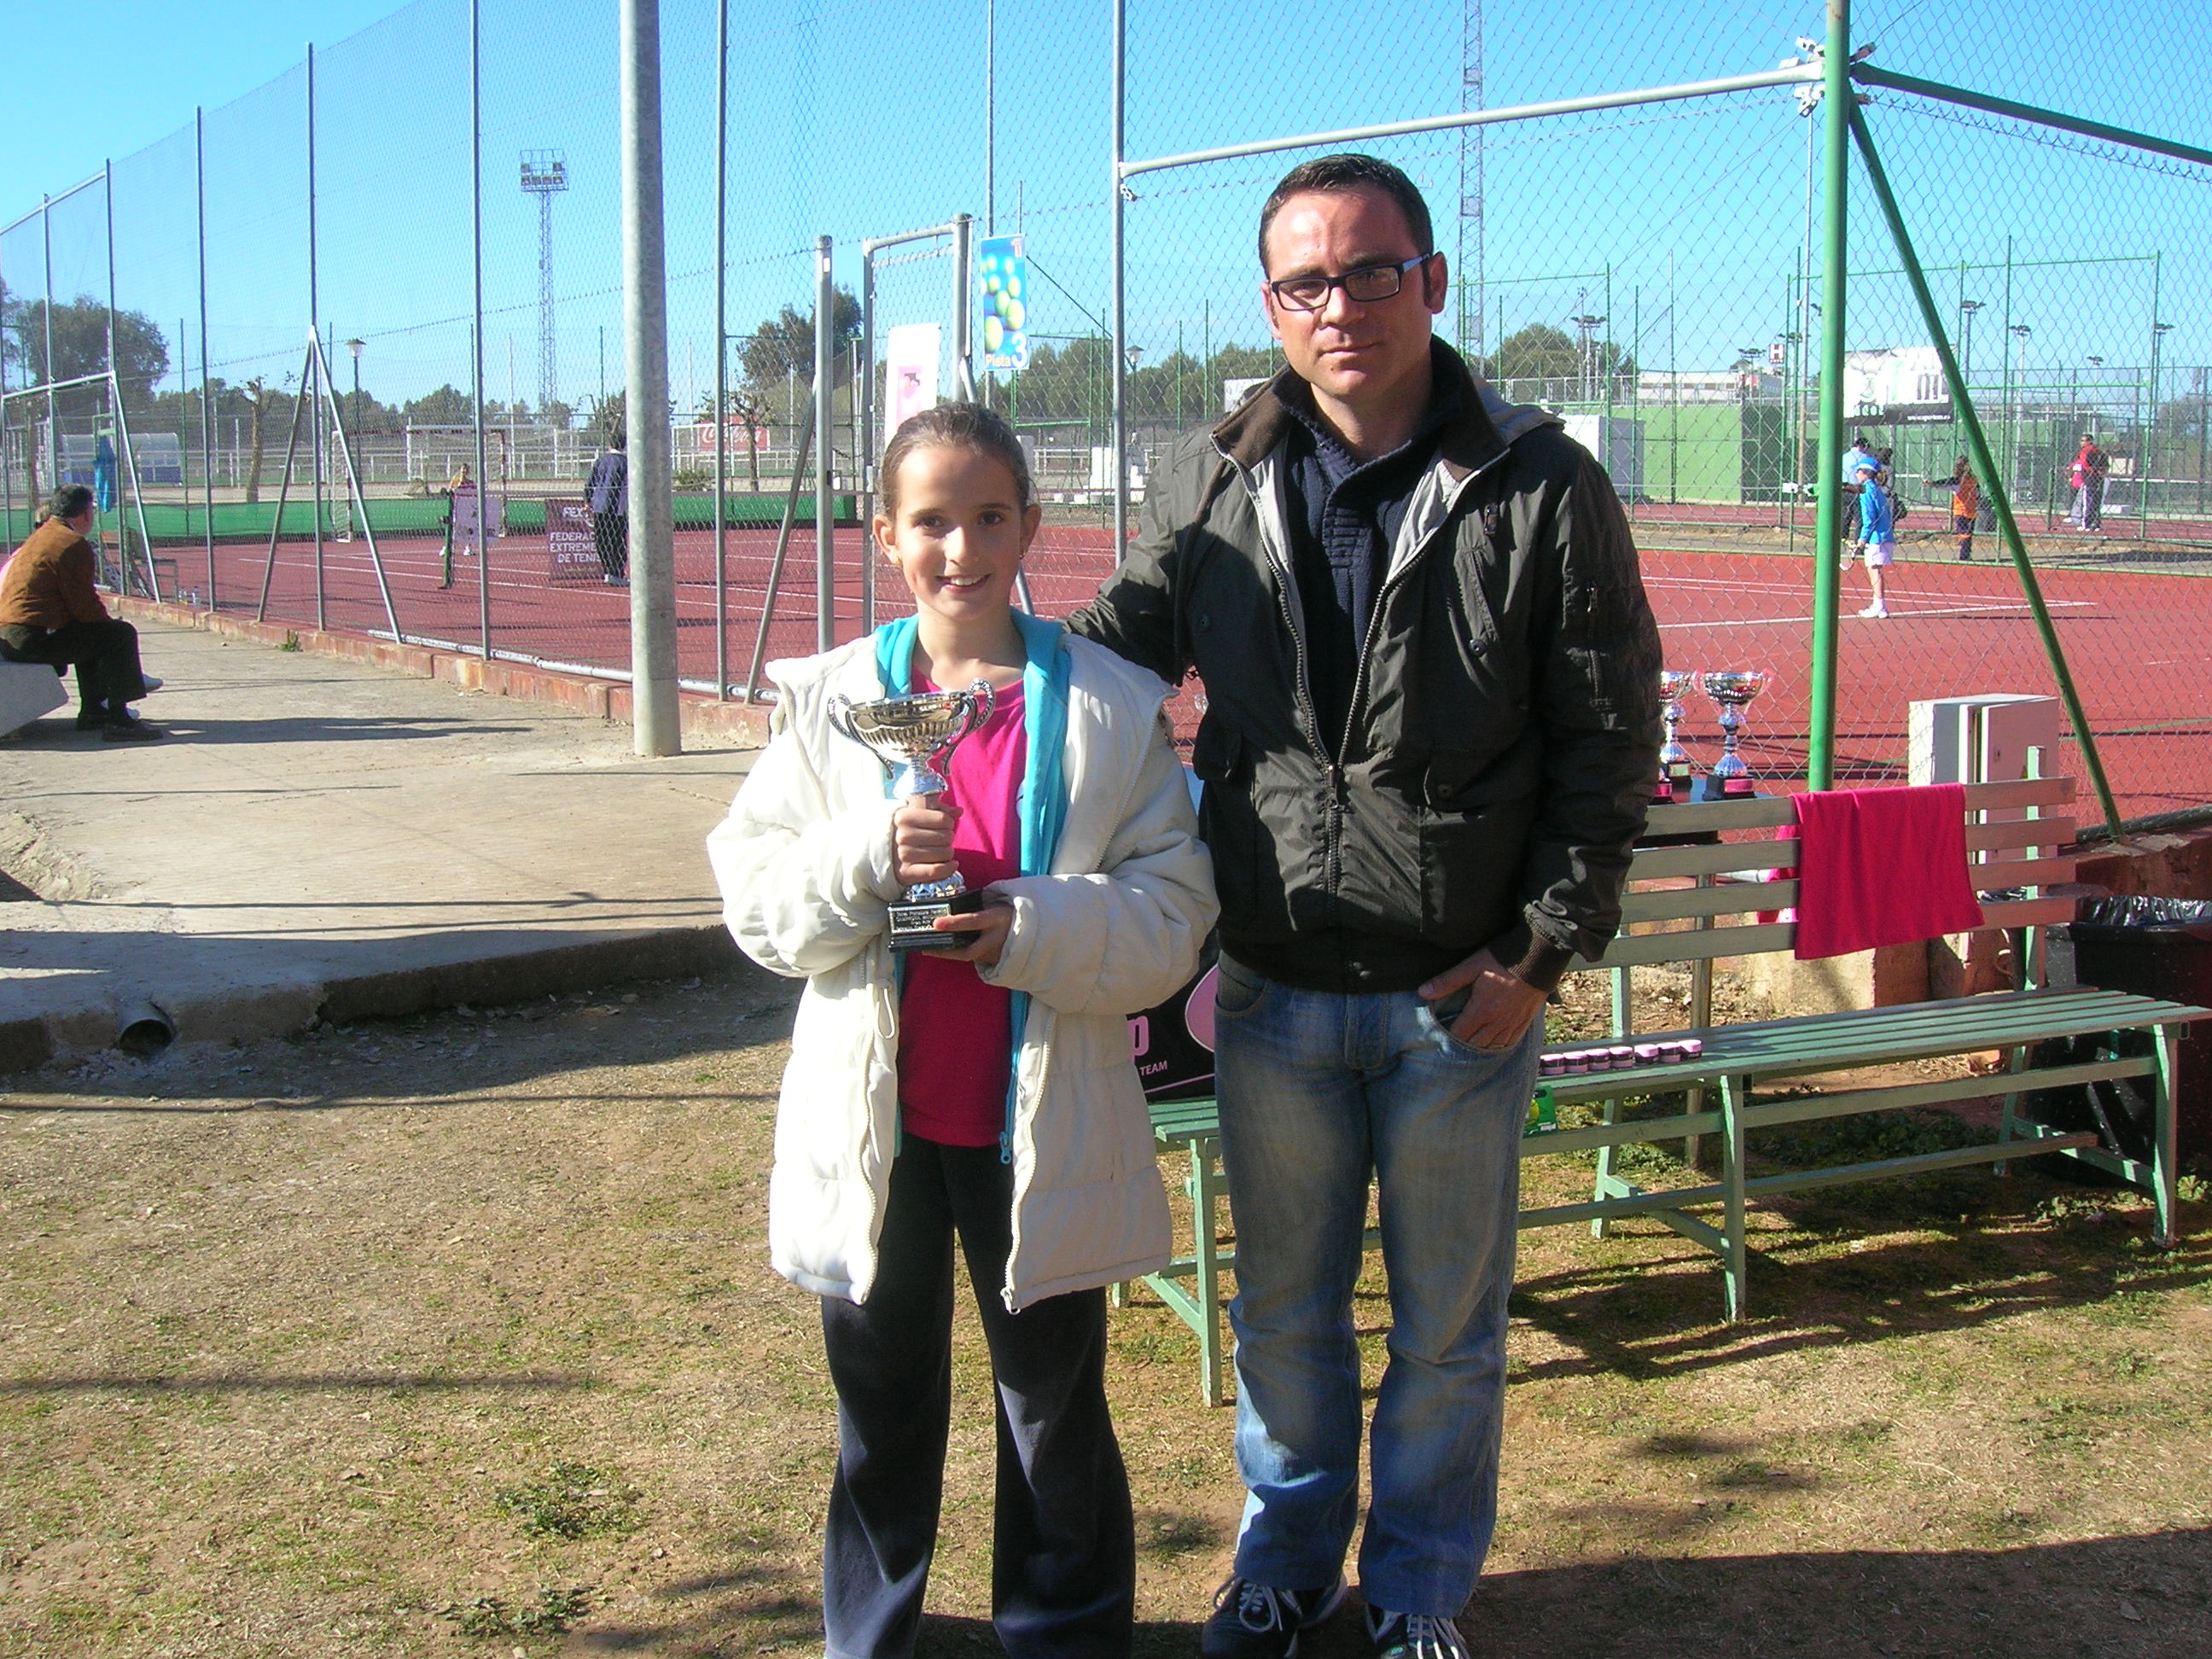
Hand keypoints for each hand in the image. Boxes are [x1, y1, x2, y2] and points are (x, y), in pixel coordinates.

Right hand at [892, 795, 960, 888]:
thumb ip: (940, 810)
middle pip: (947, 836)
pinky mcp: (907, 873)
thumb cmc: (906, 831)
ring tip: (938, 851)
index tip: (943, 825)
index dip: (948, 823)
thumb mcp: (918, 814)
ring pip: (945, 853)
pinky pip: (937, 870)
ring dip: (947, 853)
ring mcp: (903, 855)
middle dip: (948, 839)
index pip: (944, 819)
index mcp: (904, 816)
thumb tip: (959, 811)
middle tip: (939, 841)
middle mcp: (902, 835)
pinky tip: (952, 865)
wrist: (883, 853)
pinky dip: (949, 868)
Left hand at [922, 890, 1013, 965]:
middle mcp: (996, 939)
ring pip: (969, 956)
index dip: (954, 923)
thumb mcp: (1000, 904)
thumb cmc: (1012, 913)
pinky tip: (946, 950)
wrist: (1036, 932)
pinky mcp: (995, 961)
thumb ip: (981, 905)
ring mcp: (996, 953)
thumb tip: (956, 901)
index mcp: (997, 919)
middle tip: (927, 948)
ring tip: (929, 949)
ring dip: (949, 954)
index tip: (936, 923)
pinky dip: (960, 954)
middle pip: (968, 950)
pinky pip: (975, 958)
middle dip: (947, 951)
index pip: (973, 922)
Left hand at [1418, 948, 1546, 1051]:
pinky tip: (1493, 1045)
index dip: (1448, 1037)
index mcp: (1481, 1011)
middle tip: (1451, 1044)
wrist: (1539, 956)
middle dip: (1462, 1046)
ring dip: (1480, 1048)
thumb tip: (1422, 992)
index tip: (1439, 1037)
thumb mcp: (1471, 966)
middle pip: (1475, 1044)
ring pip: (1493, 1046)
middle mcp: (1497, 1022)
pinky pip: (1510, 1042)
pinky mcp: (1525, 1021)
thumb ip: (1447, 981)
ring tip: (1470, 1047)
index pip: (1460, 1034)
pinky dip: (1500, 1046)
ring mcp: (1513, 1023)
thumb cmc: (1503, 959)